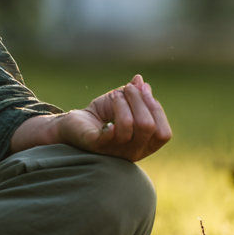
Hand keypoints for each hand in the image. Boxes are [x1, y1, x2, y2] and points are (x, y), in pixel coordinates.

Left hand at [10, 74, 171, 162]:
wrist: (70, 126)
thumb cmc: (98, 118)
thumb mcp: (119, 103)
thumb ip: (133, 94)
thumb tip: (141, 80)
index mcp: (144, 146)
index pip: (163, 133)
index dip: (156, 109)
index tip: (142, 89)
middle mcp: (133, 153)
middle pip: (149, 127)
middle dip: (139, 101)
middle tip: (126, 88)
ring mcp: (115, 151)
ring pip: (133, 127)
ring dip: (126, 103)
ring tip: (114, 94)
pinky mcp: (98, 145)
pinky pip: (115, 132)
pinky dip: (117, 111)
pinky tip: (111, 100)